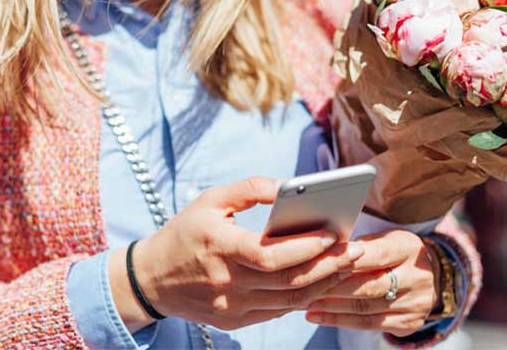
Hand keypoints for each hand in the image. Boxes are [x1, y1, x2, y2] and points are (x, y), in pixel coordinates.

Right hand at [109, 177, 363, 331]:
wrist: (152, 279)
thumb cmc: (184, 233)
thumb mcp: (209, 201)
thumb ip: (249, 189)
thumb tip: (287, 186)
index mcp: (218, 248)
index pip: (268, 255)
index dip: (304, 248)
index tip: (332, 234)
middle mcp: (226, 283)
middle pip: (288, 282)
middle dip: (327, 266)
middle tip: (355, 250)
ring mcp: (232, 307)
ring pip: (289, 301)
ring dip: (323, 283)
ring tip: (347, 264)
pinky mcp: (235, 321)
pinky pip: (278, 311)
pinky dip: (303, 295)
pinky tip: (321, 279)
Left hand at [302, 229, 438, 336]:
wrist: (432, 276)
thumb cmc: (393, 251)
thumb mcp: (383, 238)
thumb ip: (358, 245)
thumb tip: (321, 249)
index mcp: (408, 248)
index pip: (375, 254)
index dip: (345, 258)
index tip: (317, 260)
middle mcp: (416, 277)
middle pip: (369, 285)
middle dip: (332, 286)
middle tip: (302, 285)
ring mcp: (415, 304)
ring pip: (365, 308)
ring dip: (331, 306)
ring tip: (304, 302)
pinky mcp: (409, 324)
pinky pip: (369, 324)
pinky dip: (339, 320)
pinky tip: (317, 316)